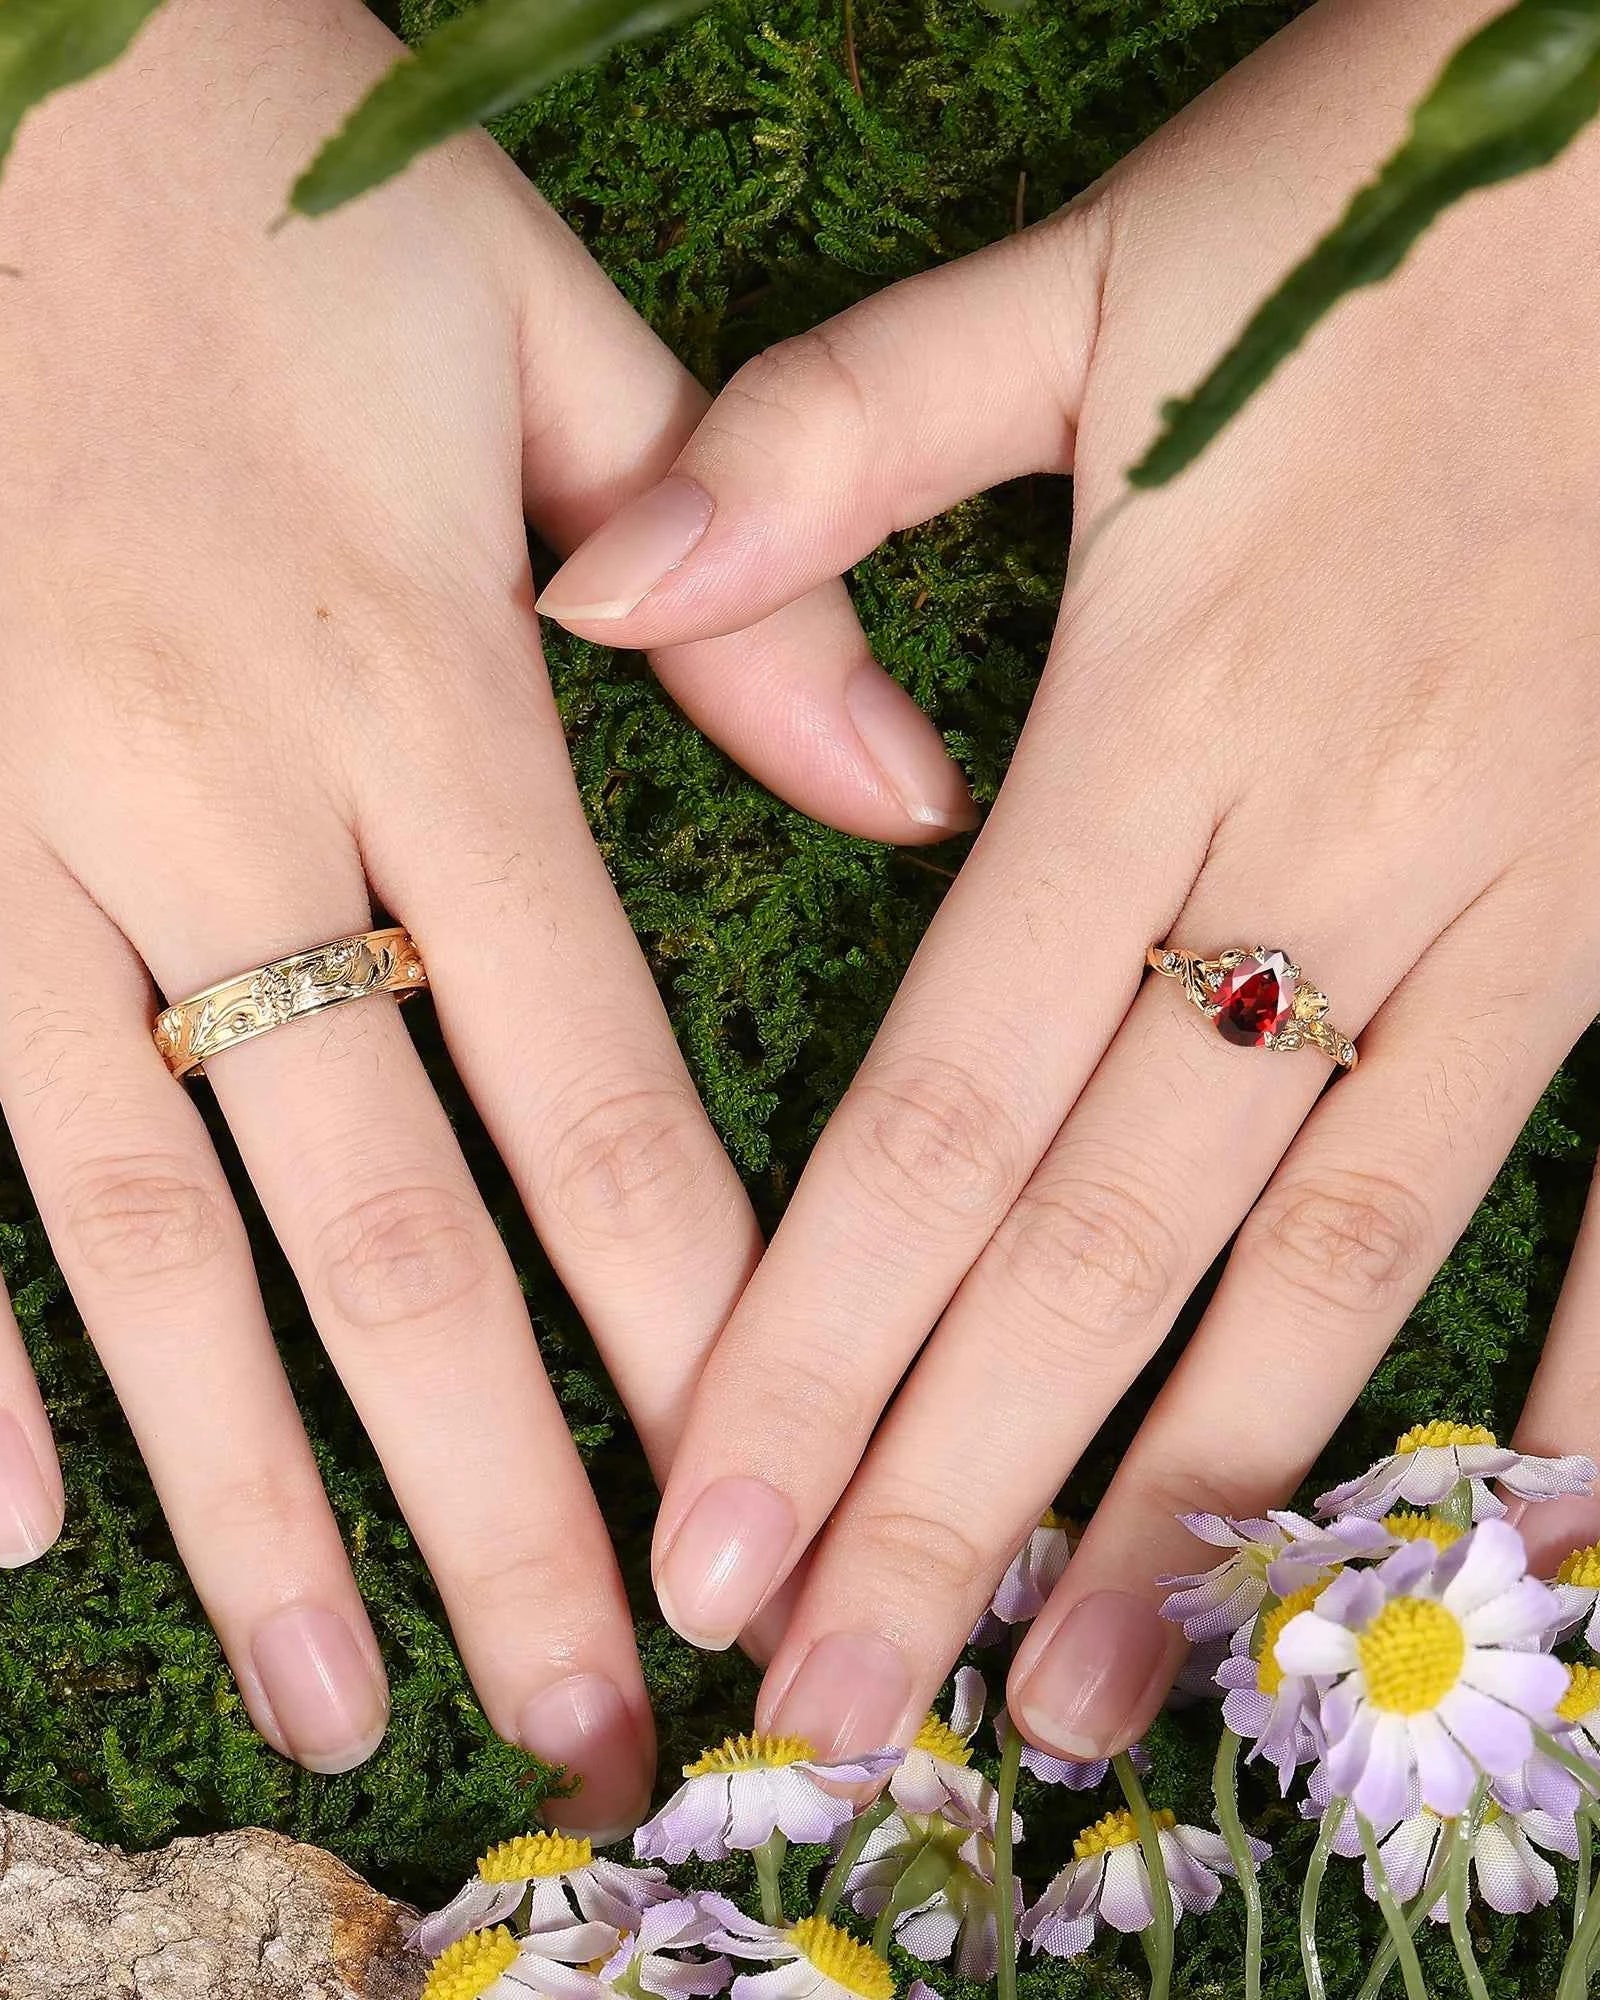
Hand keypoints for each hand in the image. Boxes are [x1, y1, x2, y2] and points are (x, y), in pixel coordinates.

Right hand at [0, 0, 972, 1816]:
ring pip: (153, 1239)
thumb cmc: (251, 189)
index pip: (598, 1085)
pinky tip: (9, 1532)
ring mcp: (15, 845)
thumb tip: (914, 788)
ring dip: (255, 1499)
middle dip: (504, 1502)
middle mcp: (224, 809)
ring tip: (349, 1702)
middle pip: (393, 1230)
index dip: (693, 1321)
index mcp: (423, 692)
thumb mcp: (529, 325)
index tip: (765, 1505)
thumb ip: (733, 572)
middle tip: (587, 1724)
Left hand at [538, 0, 1599, 1761]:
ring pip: (1333, 1250)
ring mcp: (1527, 898)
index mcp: (1160, 727)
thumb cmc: (1386, 210)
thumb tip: (590, 583)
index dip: (812, 1335)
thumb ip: (835, 442)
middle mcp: (1330, 857)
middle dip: (951, 1489)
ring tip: (1092, 1693)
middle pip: (1100, 1233)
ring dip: (1209, 1485)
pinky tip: (1521, 1532)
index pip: (939, 1100)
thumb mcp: (1097, 290)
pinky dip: (1595, 1356)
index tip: (710, 1535)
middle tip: (834, 1707)